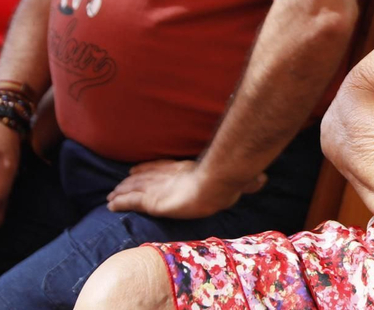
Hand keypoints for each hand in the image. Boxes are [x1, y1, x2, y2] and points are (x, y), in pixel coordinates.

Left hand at [106, 159, 265, 218]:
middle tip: (118, 184)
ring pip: (135, 189)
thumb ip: (248, 181)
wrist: (215, 185)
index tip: (138, 170)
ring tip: (110, 196)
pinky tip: (110, 205)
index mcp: (186, 171)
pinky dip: (120, 202)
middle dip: (132, 180)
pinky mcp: (151, 200)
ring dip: (122, 191)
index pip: (164, 168)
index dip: (150, 169)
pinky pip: (130, 201)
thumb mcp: (239, 180)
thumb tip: (264, 180)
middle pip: (146, 177)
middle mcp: (170, 177)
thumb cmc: (226, 181)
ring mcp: (159, 188)